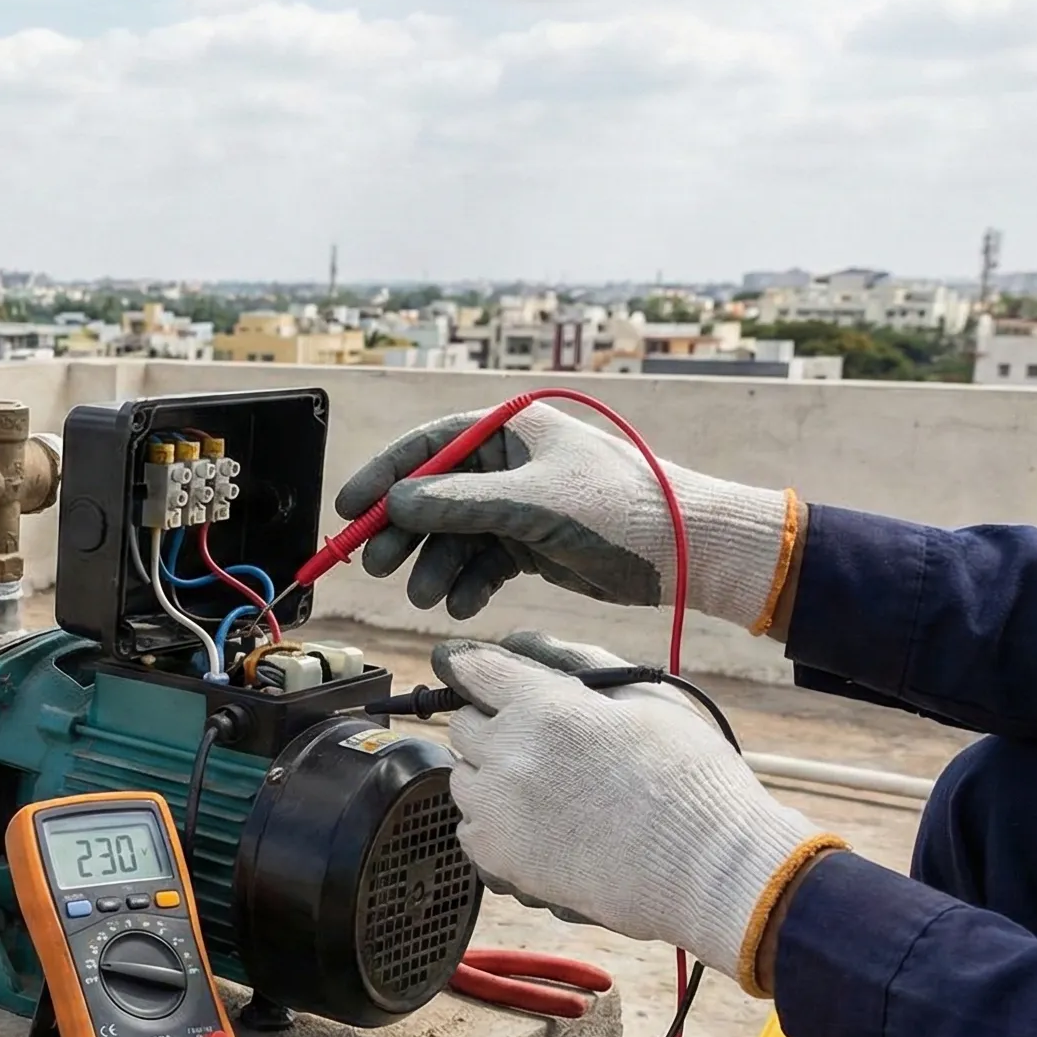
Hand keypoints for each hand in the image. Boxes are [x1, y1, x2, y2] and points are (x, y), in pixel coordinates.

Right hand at [335, 404, 796, 629]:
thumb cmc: (623, 509)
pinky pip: (483, 563)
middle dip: (404, 533)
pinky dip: (467, 585)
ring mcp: (520, 506)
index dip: (384, 475)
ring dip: (434, 567)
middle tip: (377, 566)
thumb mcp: (532, 502)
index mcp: (510, 430)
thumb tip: (396, 503)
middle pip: (433, 495)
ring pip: (455, 536)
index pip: (429, 445)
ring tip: (426, 598)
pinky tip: (462, 606)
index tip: (349, 509)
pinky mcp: (533, 545)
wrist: (687, 551)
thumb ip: (459, 503)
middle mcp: (510, 464)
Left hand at [434, 632, 842, 993]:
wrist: (706, 866)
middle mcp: (509, 754)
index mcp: (544, 706)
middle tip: (539, 741)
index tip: (474, 672)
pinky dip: (493, 824)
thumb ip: (582, 664)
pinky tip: (538, 825)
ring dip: (490, 775)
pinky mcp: (500, 858)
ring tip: (546, 789)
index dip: (472, 667)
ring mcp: (498, 810)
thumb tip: (527, 644)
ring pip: (463, 779)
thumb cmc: (689, 776)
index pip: (474, 669)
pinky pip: (471, 829)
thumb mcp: (648, 699)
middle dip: (492, 724)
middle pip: (463, 726)